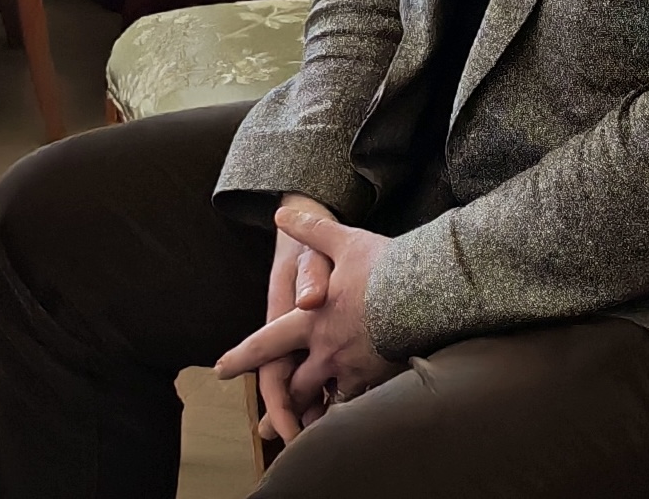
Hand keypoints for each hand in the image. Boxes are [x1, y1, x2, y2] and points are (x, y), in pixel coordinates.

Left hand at [216, 204, 399, 427]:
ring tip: (304, 434)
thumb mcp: (344, 242)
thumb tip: (281, 214)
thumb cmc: (384, 267)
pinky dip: (349, 413)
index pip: (267, 342)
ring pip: (325, 401)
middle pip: (294, 385)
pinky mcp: (379, 377)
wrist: (426, 292)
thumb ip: (312, 231)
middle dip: (280, 405)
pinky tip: (349, 421)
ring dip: (312, 415)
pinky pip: (358, 403)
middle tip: (267, 428)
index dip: (243, 357)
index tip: (222, 369)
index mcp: (311, 321)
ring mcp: (353, 367)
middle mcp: (326, 350)